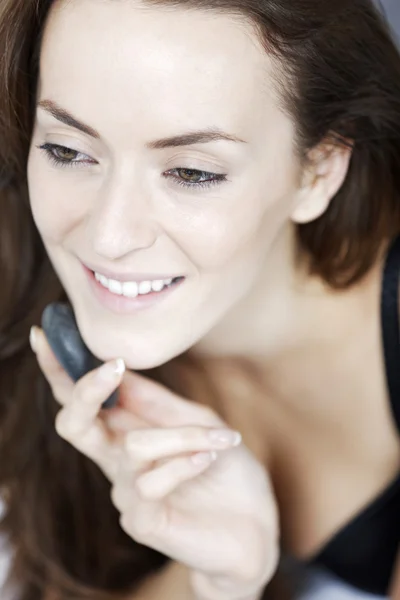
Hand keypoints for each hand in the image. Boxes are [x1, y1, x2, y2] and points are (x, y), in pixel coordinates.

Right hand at [31, 326, 279, 599]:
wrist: (253, 521)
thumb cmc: (225, 468)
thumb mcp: (197, 420)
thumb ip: (156, 401)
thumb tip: (117, 363)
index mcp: (127, 432)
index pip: (83, 400)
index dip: (59, 369)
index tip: (45, 333)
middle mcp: (117, 460)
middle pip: (73, 424)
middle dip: (86, 391)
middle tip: (112, 367)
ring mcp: (126, 492)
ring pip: (134, 447)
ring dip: (182, 436)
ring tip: (219, 438)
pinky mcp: (140, 520)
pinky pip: (152, 481)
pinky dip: (186, 462)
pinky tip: (210, 460)